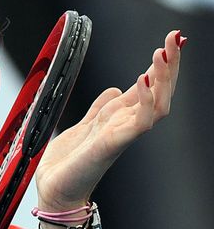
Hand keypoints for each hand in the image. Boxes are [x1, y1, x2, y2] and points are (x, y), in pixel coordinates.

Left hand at [35, 30, 183, 212]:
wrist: (53, 189)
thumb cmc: (67, 162)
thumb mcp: (82, 125)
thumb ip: (99, 108)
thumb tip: (115, 89)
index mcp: (119, 117)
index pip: (148, 86)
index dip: (162, 64)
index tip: (173, 39)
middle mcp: (126, 125)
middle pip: (159, 91)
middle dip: (170, 65)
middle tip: (176, 38)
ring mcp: (122, 135)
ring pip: (158, 104)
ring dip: (163, 78)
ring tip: (162, 53)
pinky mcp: (113, 144)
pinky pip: (140, 121)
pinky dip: (144, 100)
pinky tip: (143, 80)